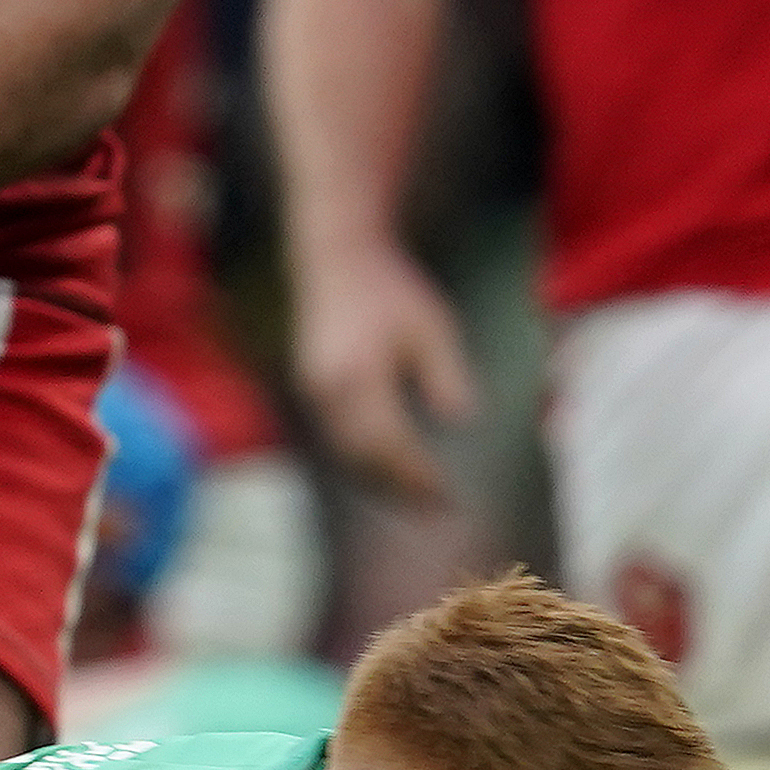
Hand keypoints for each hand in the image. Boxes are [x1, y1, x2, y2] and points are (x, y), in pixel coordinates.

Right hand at [290, 241, 475, 504]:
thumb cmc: (388, 288)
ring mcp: (314, 393)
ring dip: (378, 482)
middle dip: (398, 489)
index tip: (446, 497)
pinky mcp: (311, 391)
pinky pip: (335, 440)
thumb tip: (459, 420)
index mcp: (360, 377)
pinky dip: (361, 461)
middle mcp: (328, 392)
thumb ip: (445, 374)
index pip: (391, 445)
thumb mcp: (431, 325)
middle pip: (363, 460)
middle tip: (432, 511)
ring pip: (345, 455)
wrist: (336, 258)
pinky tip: (384, 468)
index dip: (417, 476)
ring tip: (411, 499)